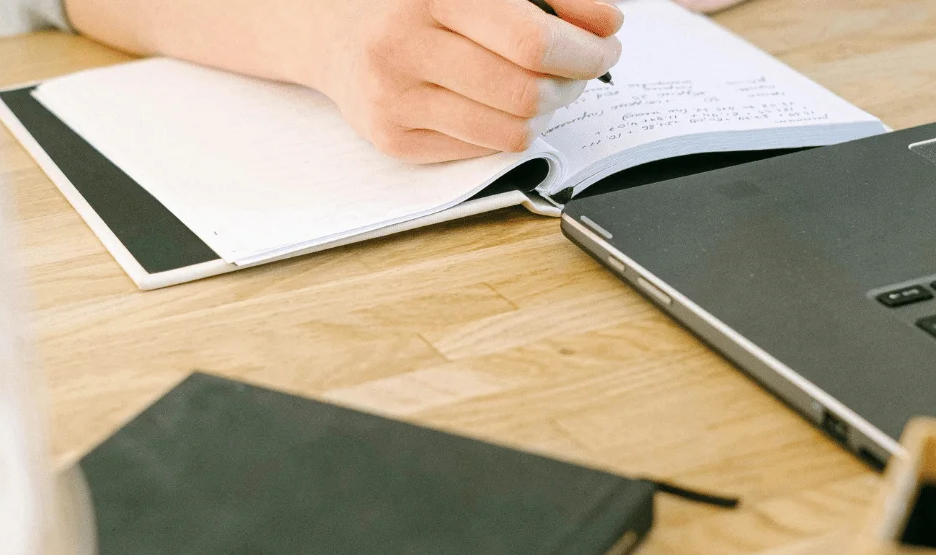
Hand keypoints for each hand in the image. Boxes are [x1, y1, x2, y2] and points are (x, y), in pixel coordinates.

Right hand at [303, 0, 623, 162]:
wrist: (328, 24)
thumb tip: (608, 22)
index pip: (532, 41)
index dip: (584, 50)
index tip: (606, 44)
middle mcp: (405, 46)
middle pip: (527, 93)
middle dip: (573, 84)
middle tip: (581, 69)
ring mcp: (396, 99)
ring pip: (510, 132)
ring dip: (546, 112)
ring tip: (545, 87)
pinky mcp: (394, 138)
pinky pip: (482, 151)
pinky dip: (507, 130)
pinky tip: (500, 104)